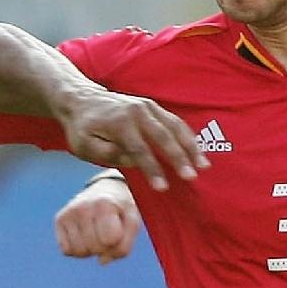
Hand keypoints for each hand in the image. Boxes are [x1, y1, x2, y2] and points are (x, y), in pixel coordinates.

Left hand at [54, 87, 206, 192]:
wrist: (82, 99)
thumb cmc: (82, 128)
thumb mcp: (85, 146)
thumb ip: (108, 154)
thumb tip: (134, 161)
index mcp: (120, 123)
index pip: (140, 150)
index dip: (153, 170)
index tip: (163, 188)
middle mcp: (137, 112)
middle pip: (163, 137)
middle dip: (179, 158)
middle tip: (191, 176)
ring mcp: (147, 106)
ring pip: (174, 126)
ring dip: (191, 147)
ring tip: (204, 165)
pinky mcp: (153, 106)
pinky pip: (174, 121)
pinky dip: (188, 136)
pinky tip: (197, 151)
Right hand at [54, 175, 140, 261]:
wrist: (106, 189)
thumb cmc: (121, 209)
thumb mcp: (132, 222)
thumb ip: (124, 245)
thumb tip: (102, 261)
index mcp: (105, 204)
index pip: (110, 241)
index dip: (117, 244)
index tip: (119, 232)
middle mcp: (83, 207)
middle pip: (94, 248)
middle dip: (104, 248)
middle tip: (107, 232)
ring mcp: (69, 213)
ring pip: (79, 252)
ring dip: (90, 250)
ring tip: (95, 233)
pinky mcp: (59, 219)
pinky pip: (67, 251)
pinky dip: (76, 250)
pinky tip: (83, 236)